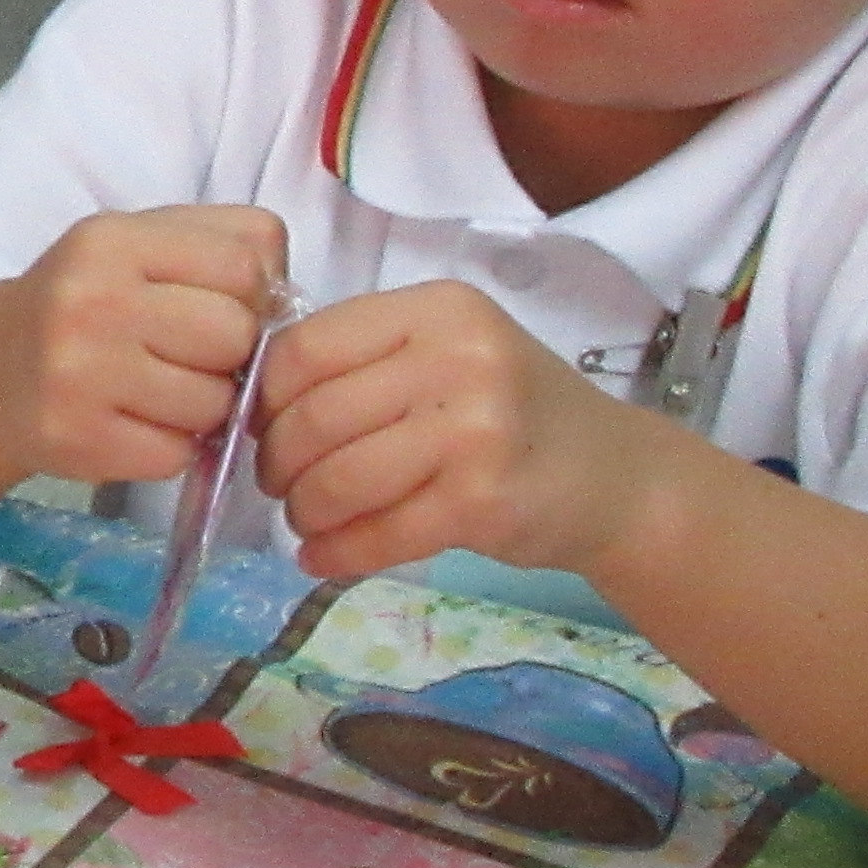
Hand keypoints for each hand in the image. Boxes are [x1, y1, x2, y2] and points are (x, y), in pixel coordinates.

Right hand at [0, 205, 284, 486]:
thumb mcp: (137, 245)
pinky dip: (169, 449)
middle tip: (191, 359)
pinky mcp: (78, 440)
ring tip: (161, 394)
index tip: (216, 309)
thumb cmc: (84, 305)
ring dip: (203, 408)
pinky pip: (177, 454)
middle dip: (230, 355)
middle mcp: (91, 301)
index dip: (249, 295)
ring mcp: (80, 374)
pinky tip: (135, 426)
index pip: (244, 263)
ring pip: (214, 403)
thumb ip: (220, 244)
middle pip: (234, 335)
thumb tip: (287, 298)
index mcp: (112, 240)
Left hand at [259, 279, 671, 583]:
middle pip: (314, 417)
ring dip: (304, 511)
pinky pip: (380, 533)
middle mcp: (458, 358)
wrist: (615, 477)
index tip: (261, 428)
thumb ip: (366, 361)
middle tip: (278, 486)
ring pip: (338, 478)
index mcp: (437, 310)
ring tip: (307, 521)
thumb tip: (251, 404)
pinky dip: (337, 553)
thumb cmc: (513, 411)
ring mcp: (476, 430)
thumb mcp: (449, 353)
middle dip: (277, 463)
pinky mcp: (483, 501)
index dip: (264, 398)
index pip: (304, 349)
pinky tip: (323, 557)